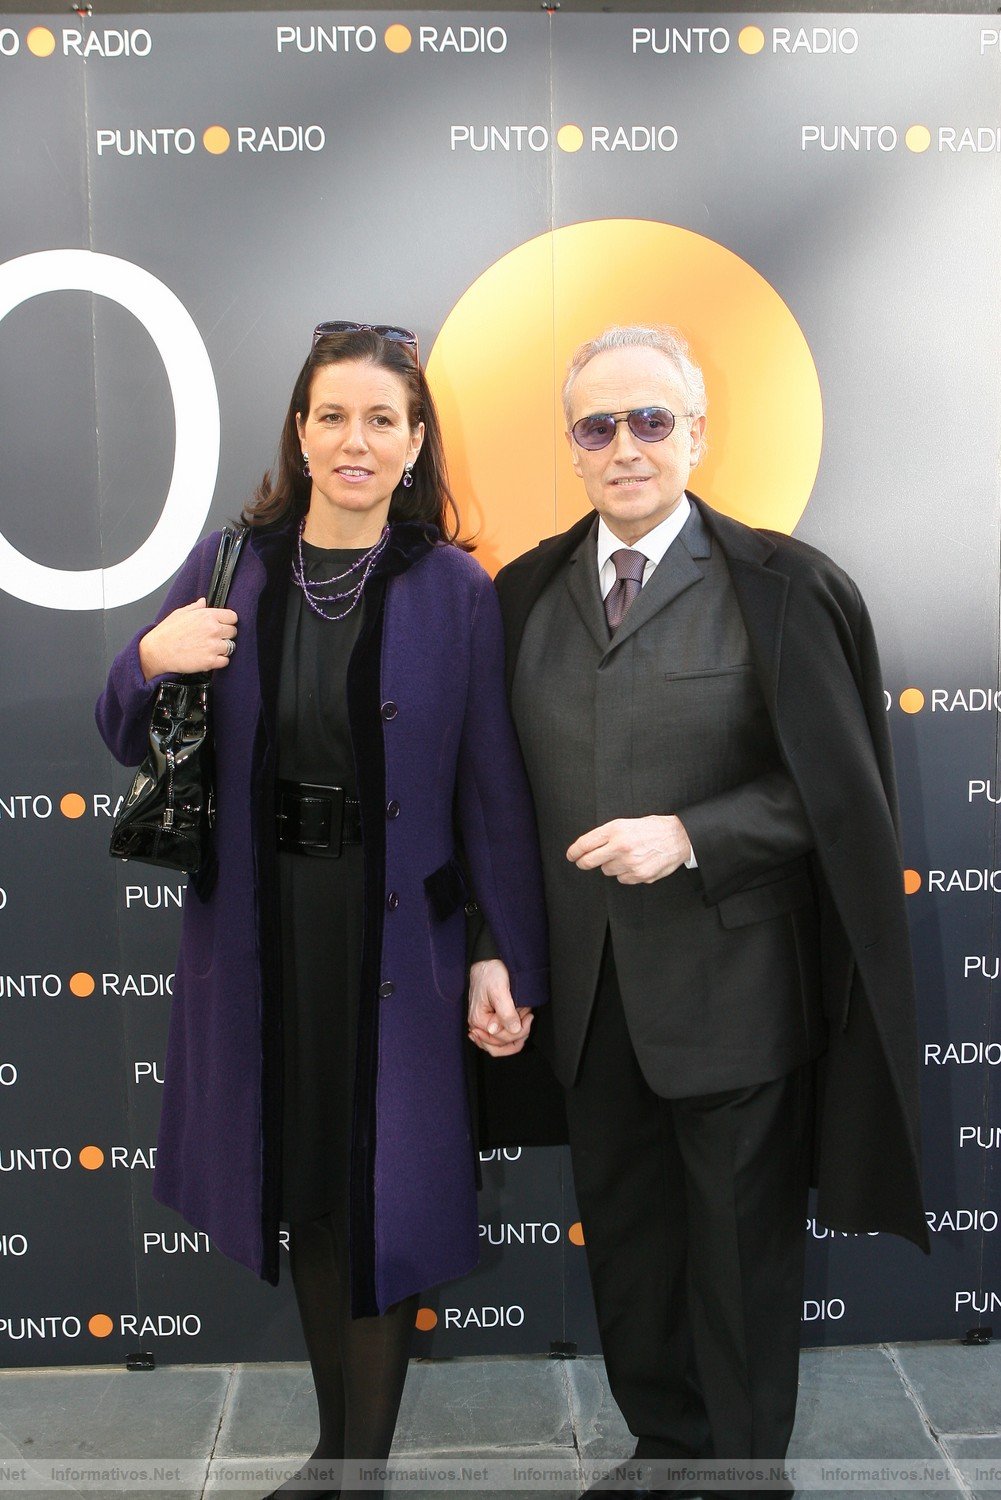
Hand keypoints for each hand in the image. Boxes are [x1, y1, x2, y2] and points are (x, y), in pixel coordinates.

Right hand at [139, 599, 238, 680]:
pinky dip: (219, 661)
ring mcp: (213, 646)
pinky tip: (208, 657)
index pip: (232, 617)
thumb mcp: (180, 613)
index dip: (228, 621)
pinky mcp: (210, 661)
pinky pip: (225, 661)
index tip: (223, 625)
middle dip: (225, 635)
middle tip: (213, 638)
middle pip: (233, 632)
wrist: (156, 652)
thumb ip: (195, 607)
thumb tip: (203, 601)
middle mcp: (213, 630)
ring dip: (223, 649)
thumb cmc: (166, 633)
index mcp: (207, 616)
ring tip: (209, 648)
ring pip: (230, 647)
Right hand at [467, 959, 532, 1056]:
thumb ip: (506, 1012)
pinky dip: (510, 1032)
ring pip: (498, 1045)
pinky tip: (517, 1020)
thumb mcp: (500, 990)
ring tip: (522, 1017)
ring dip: (515, 1034)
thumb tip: (512, 1030)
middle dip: (517, 1035)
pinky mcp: (486, 1021)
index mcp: (478, 1021)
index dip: (520, 1032)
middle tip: (527, 1019)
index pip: (502, 1039)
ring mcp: (481, 1025)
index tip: (529, 1016)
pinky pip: (497, 1038)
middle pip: (498, 1047)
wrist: (486, 961)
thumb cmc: (491, 972)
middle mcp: (477, 1026)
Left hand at [566, 815, 691, 884]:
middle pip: (589, 861)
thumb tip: (588, 847)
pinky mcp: (639, 875)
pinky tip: (636, 863)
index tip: (571, 855)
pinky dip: (625, 873)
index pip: (585, 843)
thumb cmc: (653, 828)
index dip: (574, 851)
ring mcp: (630, 863)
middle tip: (583, 862)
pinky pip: (622, 879)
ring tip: (625, 856)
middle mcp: (620, 846)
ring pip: (607, 871)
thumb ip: (608, 834)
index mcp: (616, 830)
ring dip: (611, 865)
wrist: (679, 837)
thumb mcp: (627, 823)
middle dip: (583, 863)